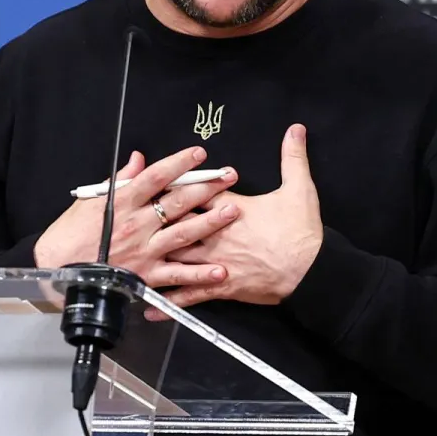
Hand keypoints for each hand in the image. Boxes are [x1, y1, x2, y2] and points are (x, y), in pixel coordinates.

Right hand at [34, 145, 240, 292]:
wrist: (56, 270)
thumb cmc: (71, 235)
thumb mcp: (91, 200)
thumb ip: (121, 180)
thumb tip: (139, 159)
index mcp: (122, 203)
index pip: (156, 177)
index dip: (179, 164)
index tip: (199, 154)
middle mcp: (136, 225)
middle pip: (176, 202)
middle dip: (206, 187)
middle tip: (229, 176)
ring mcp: (143, 251)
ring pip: (183, 235)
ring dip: (210, 223)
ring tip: (232, 212)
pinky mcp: (145, 276)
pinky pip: (177, 276)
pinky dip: (199, 275)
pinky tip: (220, 270)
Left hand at [144, 124, 322, 319]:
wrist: (311, 272)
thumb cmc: (303, 233)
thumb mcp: (300, 189)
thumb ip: (293, 157)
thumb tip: (295, 130)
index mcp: (230, 209)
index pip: (195, 192)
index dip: (175, 185)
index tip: (157, 180)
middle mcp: (215, 235)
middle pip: (176, 222)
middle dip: (153, 219)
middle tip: (128, 216)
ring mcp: (214, 262)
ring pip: (174, 257)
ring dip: (151, 257)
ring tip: (126, 259)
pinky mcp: (219, 286)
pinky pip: (188, 295)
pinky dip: (168, 300)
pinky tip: (148, 306)